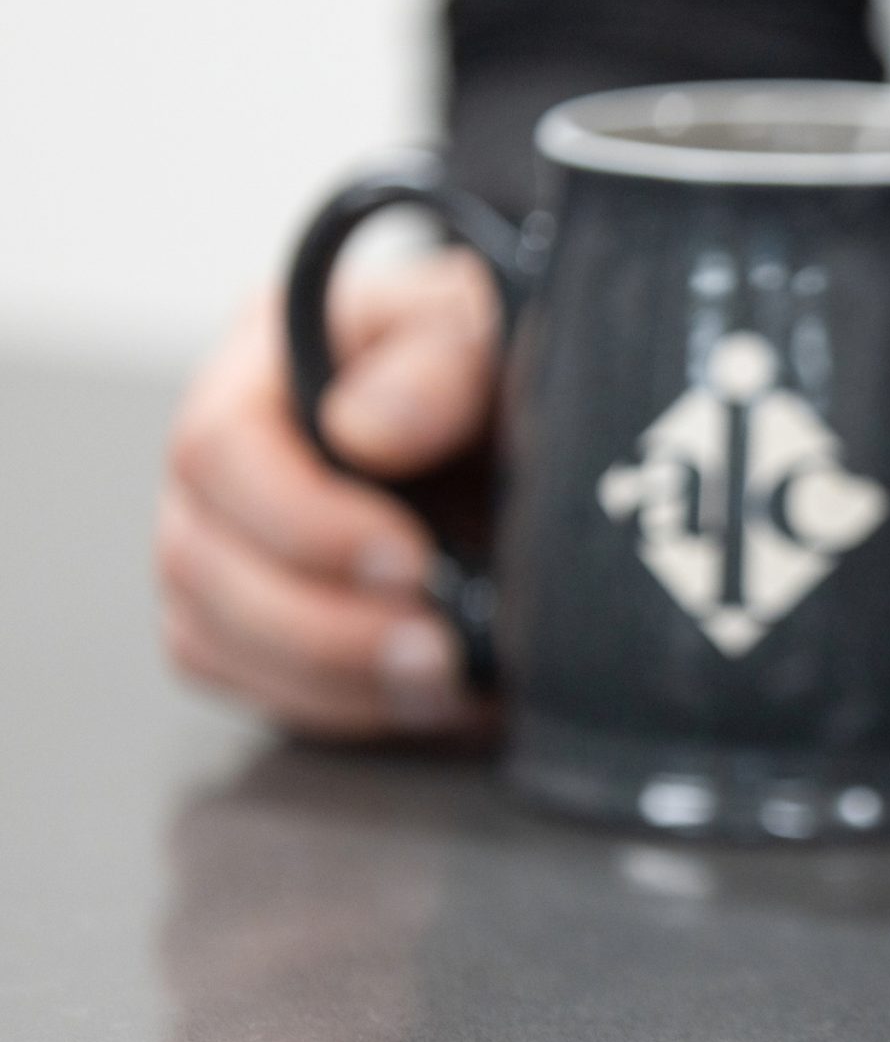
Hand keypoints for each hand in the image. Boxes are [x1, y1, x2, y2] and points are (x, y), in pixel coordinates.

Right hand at [158, 251, 497, 738]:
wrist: (541, 423)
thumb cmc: (505, 359)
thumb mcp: (491, 335)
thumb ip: (438, 364)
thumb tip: (365, 432)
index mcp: (264, 364)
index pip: (219, 448)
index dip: (303, 522)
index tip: (410, 561)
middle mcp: (224, 459)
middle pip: (198, 560)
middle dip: (319, 626)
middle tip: (436, 651)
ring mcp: (227, 543)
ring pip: (211, 637)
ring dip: (329, 681)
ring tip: (443, 683)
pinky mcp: (257, 617)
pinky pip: (251, 684)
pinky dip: (337, 705)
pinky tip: (428, 699)